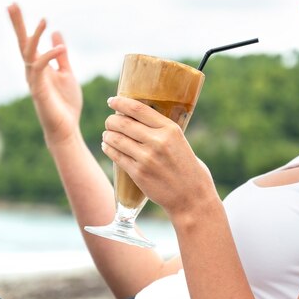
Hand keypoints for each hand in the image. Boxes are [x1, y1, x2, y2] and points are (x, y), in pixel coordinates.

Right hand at [7, 3, 82, 144]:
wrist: (65, 129)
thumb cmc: (65, 104)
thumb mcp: (66, 73)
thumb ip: (61, 55)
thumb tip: (56, 33)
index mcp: (38, 66)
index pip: (28, 41)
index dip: (22, 24)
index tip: (14, 5)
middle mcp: (32, 71)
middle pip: (22, 43)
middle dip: (17, 24)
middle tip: (11, 4)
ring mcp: (34, 80)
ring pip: (29, 54)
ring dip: (35, 37)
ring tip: (44, 20)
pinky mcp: (39, 90)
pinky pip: (41, 69)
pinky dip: (50, 56)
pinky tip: (60, 47)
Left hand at [101, 96, 216, 217]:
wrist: (191, 197)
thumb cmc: (187, 168)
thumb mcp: (180, 141)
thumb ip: (161, 130)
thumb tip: (138, 118)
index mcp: (170, 129)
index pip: (138, 109)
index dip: (121, 102)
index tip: (112, 101)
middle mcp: (158, 141)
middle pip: (123, 123)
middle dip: (111, 121)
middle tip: (109, 122)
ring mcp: (146, 158)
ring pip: (116, 139)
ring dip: (107, 135)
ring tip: (107, 135)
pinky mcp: (138, 173)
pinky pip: (116, 156)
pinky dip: (108, 149)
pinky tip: (106, 146)